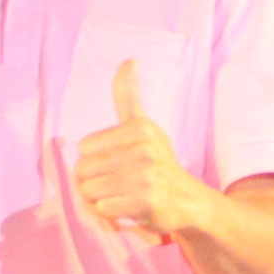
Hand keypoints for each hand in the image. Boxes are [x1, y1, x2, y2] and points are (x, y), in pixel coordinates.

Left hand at [73, 61, 206, 239]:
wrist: (189, 200)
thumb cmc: (157, 162)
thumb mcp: (142, 125)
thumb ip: (128, 95)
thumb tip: (128, 59)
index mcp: (140, 128)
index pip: (84, 148)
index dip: (94, 160)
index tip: (117, 162)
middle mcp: (145, 149)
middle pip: (85, 170)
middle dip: (95, 181)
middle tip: (120, 183)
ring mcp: (148, 176)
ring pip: (91, 191)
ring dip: (101, 199)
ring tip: (123, 195)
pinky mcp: (148, 202)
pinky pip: (105, 209)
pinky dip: (111, 214)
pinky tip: (129, 209)